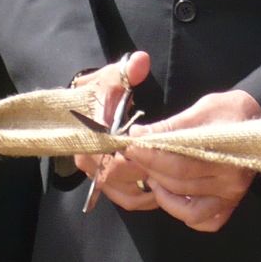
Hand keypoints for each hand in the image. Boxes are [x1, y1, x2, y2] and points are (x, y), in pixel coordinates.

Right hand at [73, 51, 159, 213]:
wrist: (85, 110)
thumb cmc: (100, 94)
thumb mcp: (111, 78)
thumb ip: (126, 71)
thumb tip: (141, 62)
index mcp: (88, 137)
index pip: (111, 155)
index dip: (136, 155)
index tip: (159, 148)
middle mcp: (89, 162)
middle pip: (121, 178)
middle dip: (148, 172)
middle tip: (173, 163)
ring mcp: (98, 177)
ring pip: (127, 194)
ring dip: (150, 188)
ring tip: (175, 175)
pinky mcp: (108, 186)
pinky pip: (130, 199)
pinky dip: (148, 196)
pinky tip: (167, 185)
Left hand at [123, 88, 260, 231]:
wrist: (260, 124)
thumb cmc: (230, 112)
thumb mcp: (203, 108)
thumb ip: (172, 125)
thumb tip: (139, 134)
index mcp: (227, 152)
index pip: (179, 162)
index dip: (151, 155)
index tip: (132, 144)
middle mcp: (231, 180)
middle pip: (180, 183)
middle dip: (151, 170)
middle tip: (134, 156)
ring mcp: (231, 196)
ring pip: (187, 208)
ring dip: (162, 194)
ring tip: (152, 175)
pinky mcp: (230, 205)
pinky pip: (204, 222)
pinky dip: (183, 214)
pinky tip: (172, 195)